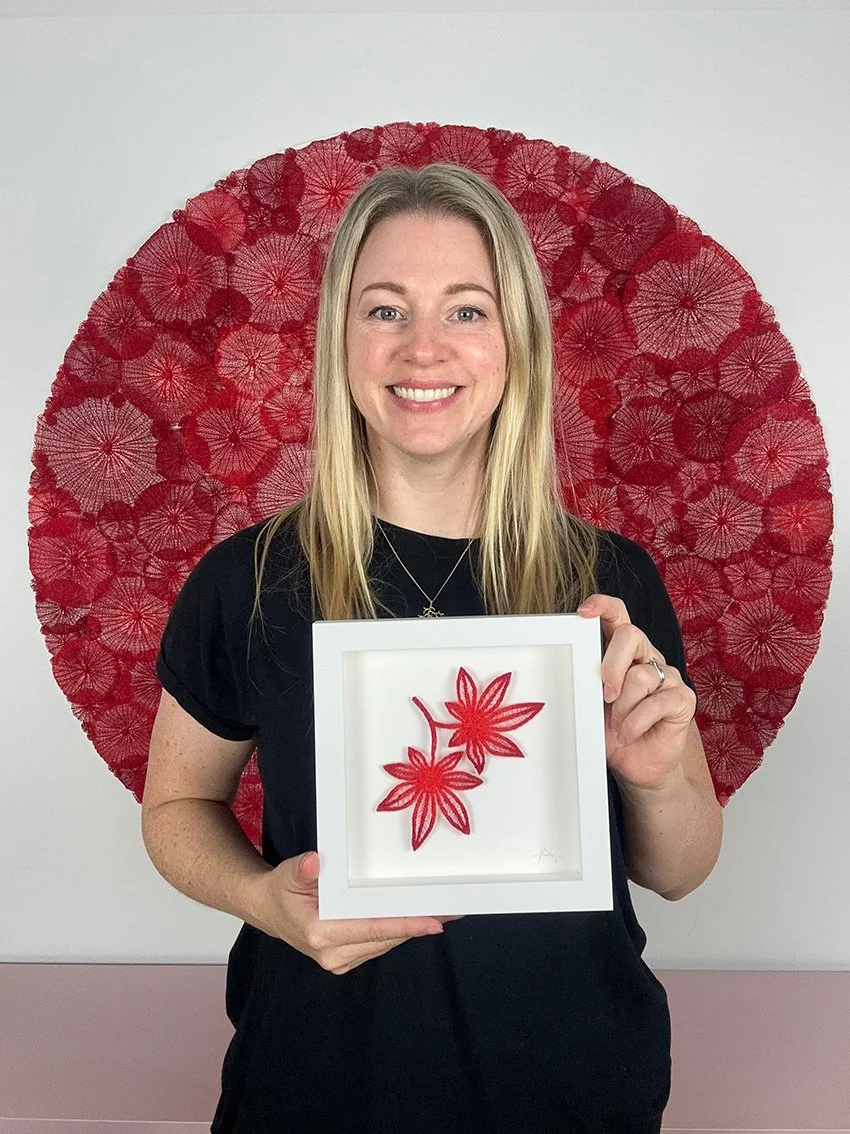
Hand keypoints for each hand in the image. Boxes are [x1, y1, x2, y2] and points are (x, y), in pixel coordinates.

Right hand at [249, 851, 449, 974]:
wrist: (268, 911)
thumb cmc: (280, 890)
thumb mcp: (287, 875)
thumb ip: (302, 870)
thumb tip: (315, 862)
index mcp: (320, 934)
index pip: (372, 929)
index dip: (405, 924)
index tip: (435, 921)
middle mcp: (333, 954)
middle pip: (386, 937)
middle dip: (418, 923)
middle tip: (453, 909)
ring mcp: (341, 960)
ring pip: (387, 942)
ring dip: (413, 927)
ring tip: (445, 910)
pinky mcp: (347, 958)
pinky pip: (380, 943)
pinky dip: (400, 930)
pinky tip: (420, 916)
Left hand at [578, 594, 695, 791]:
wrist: (636, 767)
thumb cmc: (611, 732)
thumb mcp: (592, 704)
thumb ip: (588, 681)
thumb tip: (570, 667)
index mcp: (623, 652)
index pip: (617, 615)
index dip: (603, 606)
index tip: (583, 613)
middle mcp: (647, 657)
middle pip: (631, 635)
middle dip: (611, 665)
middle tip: (603, 695)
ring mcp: (668, 676)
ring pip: (641, 675)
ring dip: (622, 707)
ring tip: (618, 726)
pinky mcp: (683, 699)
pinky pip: (657, 702)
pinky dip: (636, 722)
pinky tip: (630, 734)